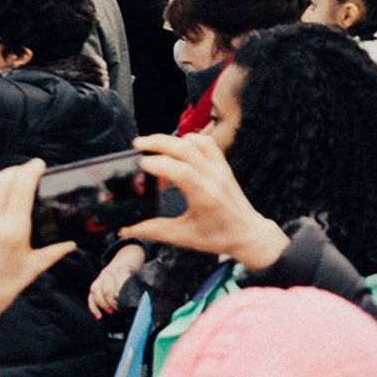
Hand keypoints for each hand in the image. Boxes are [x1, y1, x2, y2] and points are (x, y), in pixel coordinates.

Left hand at [0, 161, 75, 322]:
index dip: (30, 170)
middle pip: (1, 182)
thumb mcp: (32, 270)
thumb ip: (53, 252)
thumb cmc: (1, 289)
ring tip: (1, 179)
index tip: (37, 165)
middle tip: (22, 171)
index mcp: (13, 232)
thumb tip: (71, 243)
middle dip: (14, 171)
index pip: (22, 188)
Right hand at [87, 243, 146, 318]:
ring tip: (111, 312)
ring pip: (96, 291)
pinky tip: (98, 316)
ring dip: (103, 304)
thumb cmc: (138, 267)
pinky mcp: (97, 282)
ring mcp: (101, 276)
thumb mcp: (141, 272)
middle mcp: (109, 272)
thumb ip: (140, 283)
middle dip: (113, 302)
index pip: (118, 284)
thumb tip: (144, 299)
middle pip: (106, 289)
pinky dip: (93, 306)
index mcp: (122, 268)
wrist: (130, 254)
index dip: (121, 295)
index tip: (126, 304)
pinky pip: (91, 295)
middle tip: (121, 310)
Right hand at [122, 133, 287, 270]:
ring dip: (172, 140)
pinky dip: (188, 140)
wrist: (247, 233)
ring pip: (196, 142)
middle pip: (186, 148)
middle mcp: (213, 177)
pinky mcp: (222, 165)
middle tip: (138, 145)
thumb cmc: (220, 236)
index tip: (139, 164)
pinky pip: (206, 144)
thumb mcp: (184, 237)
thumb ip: (154, 230)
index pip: (180, 170)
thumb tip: (128, 228)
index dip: (158, 164)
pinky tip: (176, 149)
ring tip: (153, 146)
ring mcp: (220, 168)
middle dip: (158, 142)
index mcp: (205, 196)